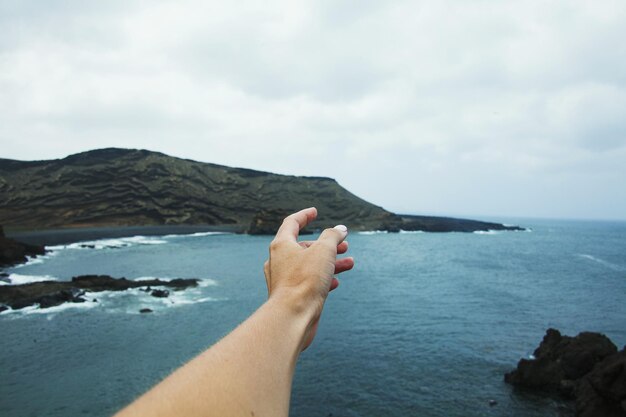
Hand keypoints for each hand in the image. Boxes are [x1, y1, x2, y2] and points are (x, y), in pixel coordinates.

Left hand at [263, 207, 353, 349]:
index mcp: (281, 245)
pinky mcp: (291, 296)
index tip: (315, 212)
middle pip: (304, 246)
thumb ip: (333, 237)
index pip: (292, 223)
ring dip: (330, 262)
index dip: (305, 216)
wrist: (292, 317)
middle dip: (326, 244)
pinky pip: (308, 282)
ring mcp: (283, 279)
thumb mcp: (324, 251)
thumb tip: (340, 229)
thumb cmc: (305, 281)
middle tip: (344, 245)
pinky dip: (323, 279)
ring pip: (309, 265)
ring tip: (349, 263)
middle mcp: (279, 261)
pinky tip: (336, 282)